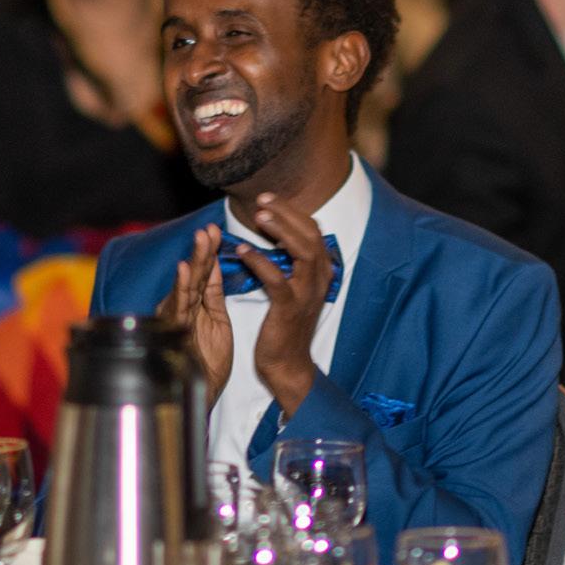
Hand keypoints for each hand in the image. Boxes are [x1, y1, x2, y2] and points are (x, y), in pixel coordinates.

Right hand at [156, 225, 232, 401]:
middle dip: (202, 250)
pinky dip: (181, 287)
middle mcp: (184, 308)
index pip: (204, 272)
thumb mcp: (217, 321)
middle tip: (209, 228)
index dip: (210, 251)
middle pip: (195, 274)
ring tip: (201, 239)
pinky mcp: (175, 332)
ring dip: (194, 260)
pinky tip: (185, 269)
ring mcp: (178, 319)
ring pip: (187, 285)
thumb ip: (213, 294)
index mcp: (197, 304)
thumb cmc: (209, 362)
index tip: (216, 230)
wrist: (204, 393)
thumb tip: (215, 263)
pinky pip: (179, 307)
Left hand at [232, 194, 333, 415]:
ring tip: (259, 217)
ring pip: (301, 250)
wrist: (288, 364)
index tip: (270, 199)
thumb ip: (291, 263)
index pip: (313, 230)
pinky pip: (277, 278)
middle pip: (310, 234)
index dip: (293, 212)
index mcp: (321, 272)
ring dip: (280, 230)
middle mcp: (320, 278)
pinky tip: (243, 251)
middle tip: (263, 199)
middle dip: (287, 212)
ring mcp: (307, 293)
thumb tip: (276, 234)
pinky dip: (260, 261)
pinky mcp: (290, 308)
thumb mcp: (295, 289)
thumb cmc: (286, 325)